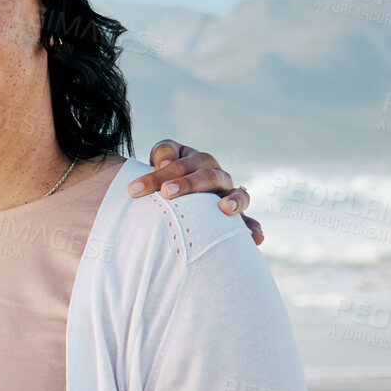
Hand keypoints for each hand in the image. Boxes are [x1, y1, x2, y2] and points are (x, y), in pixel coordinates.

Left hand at [129, 139, 262, 245]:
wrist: (175, 188)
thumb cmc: (165, 173)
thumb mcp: (161, 158)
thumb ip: (163, 153)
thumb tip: (165, 162)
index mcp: (199, 161)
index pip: (180, 164)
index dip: (157, 175)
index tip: (134, 189)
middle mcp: (217, 176)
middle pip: (207, 176)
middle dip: (187, 184)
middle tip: (167, 193)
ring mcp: (228, 195)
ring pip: (238, 194)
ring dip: (234, 201)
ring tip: (226, 209)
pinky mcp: (234, 215)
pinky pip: (248, 220)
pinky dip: (252, 227)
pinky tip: (256, 238)